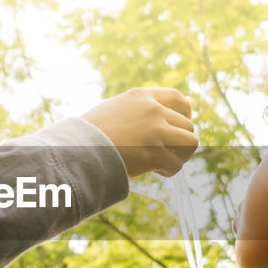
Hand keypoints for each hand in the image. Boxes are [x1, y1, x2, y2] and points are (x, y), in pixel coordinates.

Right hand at [80, 87, 197, 176]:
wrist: (76, 149)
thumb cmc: (87, 134)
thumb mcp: (111, 110)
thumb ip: (133, 112)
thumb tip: (149, 125)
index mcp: (141, 96)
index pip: (177, 97)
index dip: (186, 112)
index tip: (184, 122)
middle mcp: (153, 110)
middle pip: (187, 124)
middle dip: (180, 141)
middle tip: (165, 153)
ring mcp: (156, 131)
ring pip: (190, 142)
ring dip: (180, 155)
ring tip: (163, 162)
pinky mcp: (156, 153)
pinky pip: (176, 165)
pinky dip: (168, 170)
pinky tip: (155, 171)